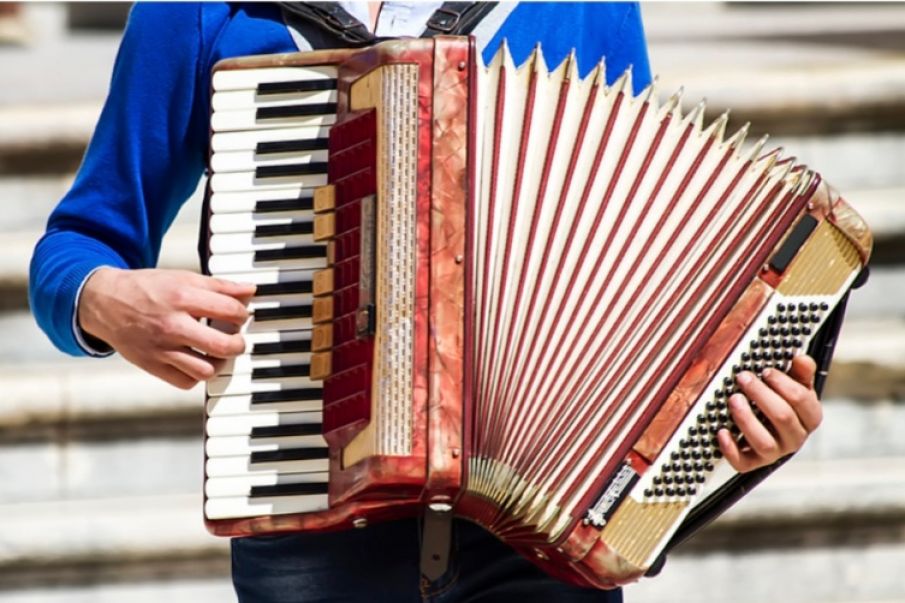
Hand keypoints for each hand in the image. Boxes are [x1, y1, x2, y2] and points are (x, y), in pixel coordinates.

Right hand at [78, 267, 255, 388]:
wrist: (105, 303)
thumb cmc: (148, 289)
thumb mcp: (183, 278)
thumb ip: (220, 286)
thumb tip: (250, 290)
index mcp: (182, 297)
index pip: (229, 310)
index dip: (242, 314)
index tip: (240, 315)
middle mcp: (172, 325)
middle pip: (222, 346)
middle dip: (238, 344)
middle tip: (237, 339)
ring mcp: (161, 349)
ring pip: (206, 370)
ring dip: (219, 363)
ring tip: (218, 352)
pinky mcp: (152, 366)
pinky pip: (186, 382)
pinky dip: (197, 375)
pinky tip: (199, 361)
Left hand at [717, 355, 821, 472]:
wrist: (768, 429)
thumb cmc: (781, 402)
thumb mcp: (795, 385)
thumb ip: (800, 372)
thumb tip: (800, 358)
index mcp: (809, 418)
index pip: (802, 401)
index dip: (784, 384)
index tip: (766, 371)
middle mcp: (795, 438)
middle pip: (782, 417)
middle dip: (761, 395)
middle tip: (743, 378)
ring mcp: (774, 453)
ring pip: (764, 442)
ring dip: (747, 420)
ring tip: (733, 399)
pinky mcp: (753, 463)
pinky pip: (742, 463)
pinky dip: (730, 448)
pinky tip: (721, 430)